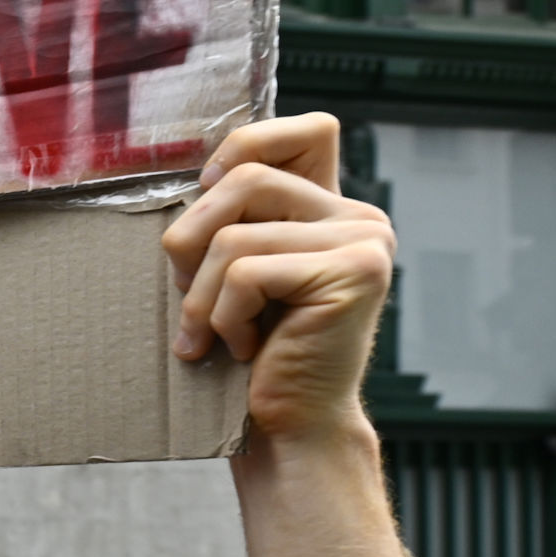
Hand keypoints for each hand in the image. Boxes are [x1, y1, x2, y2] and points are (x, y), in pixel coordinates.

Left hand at [162, 115, 396, 442]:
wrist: (287, 427)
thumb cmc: (253, 352)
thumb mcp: (236, 270)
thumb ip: (235, 217)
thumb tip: (194, 177)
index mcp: (334, 209)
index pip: (309, 129)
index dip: (247, 146)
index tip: (209, 196)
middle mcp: (361, 217)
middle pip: (246, 177)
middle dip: (192, 238)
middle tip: (191, 294)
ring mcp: (364, 243)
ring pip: (234, 234)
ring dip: (200, 293)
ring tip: (212, 334)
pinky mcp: (353, 273)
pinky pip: (246, 272)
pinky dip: (223, 315)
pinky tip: (243, 348)